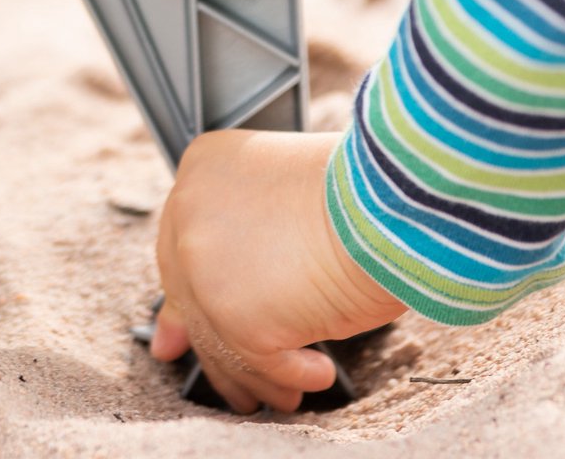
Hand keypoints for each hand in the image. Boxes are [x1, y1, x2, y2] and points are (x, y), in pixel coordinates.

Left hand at [153, 130, 404, 413]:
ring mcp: (205, 266)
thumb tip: (234, 290)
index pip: (180, 241)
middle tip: (229, 384)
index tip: (176, 335)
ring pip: (221, 336)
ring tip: (285, 395)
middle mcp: (189, 212)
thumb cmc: (358, 192)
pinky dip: (292, 375)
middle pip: (190, 291)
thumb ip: (248, 230)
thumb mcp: (285, 194)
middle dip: (205, 342)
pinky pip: (261, 361)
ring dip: (256, 373)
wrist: (389, 202)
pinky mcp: (236, 315)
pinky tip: (319, 374)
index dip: (184, 291)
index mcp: (202, 169)